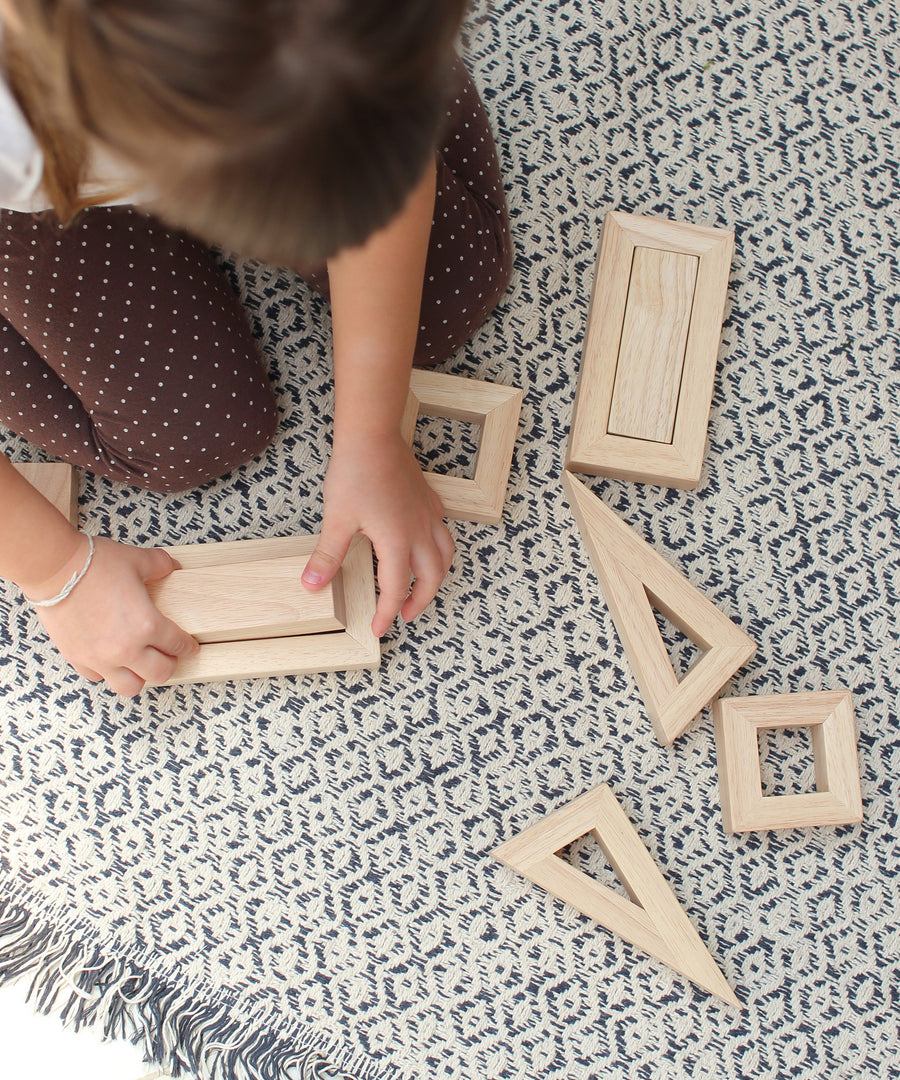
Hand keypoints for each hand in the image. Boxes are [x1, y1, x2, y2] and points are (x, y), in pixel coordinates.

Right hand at [30, 536, 199, 695]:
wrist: (54, 568)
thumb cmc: (93, 564)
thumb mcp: (138, 560)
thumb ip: (161, 565)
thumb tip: (172, 567)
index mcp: (147, 625)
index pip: (178, 645)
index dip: (188, 646)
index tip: (189, 647)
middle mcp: (126, 648)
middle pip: (160, 673)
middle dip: (169, 664)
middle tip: (169, 655)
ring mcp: (100, 658)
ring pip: (130, 686)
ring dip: (140, 677)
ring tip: (141, 664)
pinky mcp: (78, 658)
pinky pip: (99, 678)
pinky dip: (108, 672)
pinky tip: (111, 659)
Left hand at [302, 432, 453, 635]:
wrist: (373, 435)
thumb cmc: (356, 473)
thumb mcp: (337, 519)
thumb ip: (328, 556)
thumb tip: (311, 585)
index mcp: (397, 542)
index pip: (394, 589)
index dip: (386, 613)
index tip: (378, 629)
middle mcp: (419, 532)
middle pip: (431, 578)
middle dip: (420, 601)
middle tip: (405, 615)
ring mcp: (427, 514)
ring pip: (444, 555)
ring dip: (435, 577)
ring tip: (423, 586)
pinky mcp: (428, 498)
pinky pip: (442, 530)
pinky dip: (439, 546)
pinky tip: (426, 543)